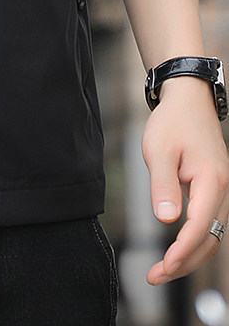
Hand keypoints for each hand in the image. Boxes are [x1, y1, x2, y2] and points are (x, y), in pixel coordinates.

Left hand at [142, 76, 228, 284]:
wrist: (188, 99)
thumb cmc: (172, 122)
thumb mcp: (159, 150)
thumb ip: (163, 185)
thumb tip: (167, 221)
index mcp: (212, 181)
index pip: (200, 227)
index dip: (182, 251)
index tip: (163, 267)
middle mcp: (223, 190)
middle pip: (210, 240)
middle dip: (184, 263)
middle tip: (155, 276)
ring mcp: (220, 191)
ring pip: (211, 235)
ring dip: (189, 256)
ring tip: (161, 270)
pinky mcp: (213, 190)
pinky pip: (208, 223)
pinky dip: (193, 241)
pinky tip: (174, 249)